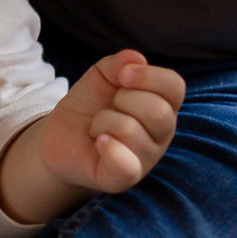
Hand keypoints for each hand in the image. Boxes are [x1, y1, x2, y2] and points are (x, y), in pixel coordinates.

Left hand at [0, 50, 183, 225]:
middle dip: (124, 99)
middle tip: (109, 106)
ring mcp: (145, 158)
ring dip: (104, 121)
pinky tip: (99, 142)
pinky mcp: (123, 178)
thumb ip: (118, 63)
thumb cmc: (90, 105)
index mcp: (162, 105)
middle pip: (158, 111)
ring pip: (132, 130)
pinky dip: (109, 148)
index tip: (123, 75)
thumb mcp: (101, 76)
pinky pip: (126, 166)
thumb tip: (135, 59)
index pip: (175, 87)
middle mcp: (161, 134)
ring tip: (98, 127)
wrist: (61, 136)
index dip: (149, 75)